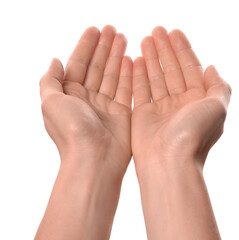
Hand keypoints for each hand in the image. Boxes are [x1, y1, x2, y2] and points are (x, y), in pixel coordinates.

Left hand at [40, 26, 131, 175]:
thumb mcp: (50, 102)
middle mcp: (87, 99)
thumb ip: (50, 80)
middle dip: (104, 48)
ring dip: (117, 57)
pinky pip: (126, 89)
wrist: (94, 160)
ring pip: (112, 75)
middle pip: (97, 67)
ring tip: (123, 38)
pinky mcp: (122, 113)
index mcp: (69, 95)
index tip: (95, 30)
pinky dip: (128, 74)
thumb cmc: (71, 132)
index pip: (78, 64)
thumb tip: (55, 60)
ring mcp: (106, 106)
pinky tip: (132, 59)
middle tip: (113, 30)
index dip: (86, 46)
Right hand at [132, 27, 230, 173]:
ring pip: (156, 78)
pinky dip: (139, 76)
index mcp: (198, 100)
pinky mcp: (144, 114)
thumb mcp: (218, 107)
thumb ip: (218, 86)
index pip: (190, 68)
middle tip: (156, 31)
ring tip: (145, 40)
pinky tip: (136, 60)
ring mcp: (161, 108)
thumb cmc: (194, 135)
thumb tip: (212, 68)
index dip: (182, 49)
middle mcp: (180, 103)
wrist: (169, 163)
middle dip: (165, 50)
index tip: (173, 32)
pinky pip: (141, 90)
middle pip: (172, 70)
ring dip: (151, 59)